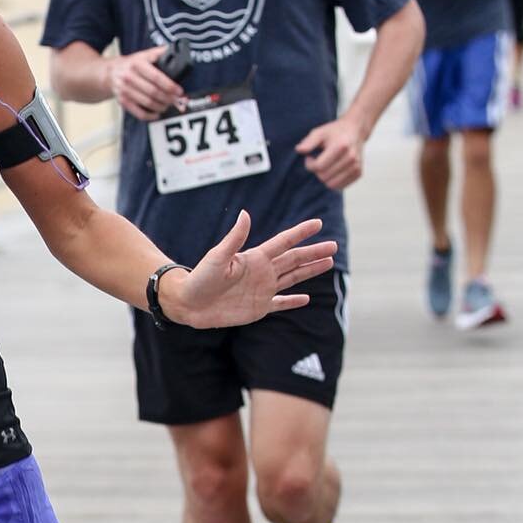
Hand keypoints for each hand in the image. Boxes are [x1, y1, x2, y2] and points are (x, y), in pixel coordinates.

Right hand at [108, 46, 185, 121]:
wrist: (110, 73)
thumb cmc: (131, 64)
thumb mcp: (143, 54)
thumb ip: (158, 53)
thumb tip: (175, 50)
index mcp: (137, 64)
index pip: (156, 77)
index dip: (170, 86)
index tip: (179, 91)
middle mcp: (129, 77)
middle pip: (153, 92)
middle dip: (168, 98)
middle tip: (176, 100)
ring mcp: (124, 90)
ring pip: (147, 103)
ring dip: (161, 106)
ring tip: (168, 105)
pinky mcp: (122, 101)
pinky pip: (138, 112)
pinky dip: (150, 115)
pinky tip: (157, 113)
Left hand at [165, 212, 337, 328]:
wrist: (188, 303)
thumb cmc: (200, 278)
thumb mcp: (217, 257)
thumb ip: (235, 238)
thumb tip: (245, 214)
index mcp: (254, 258)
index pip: (283, 242)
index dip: (300, 233)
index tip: (318, 223)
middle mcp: (262, 272)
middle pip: (294, 260)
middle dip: (314, 252)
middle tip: (333, 245)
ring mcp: (262, 290)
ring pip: (292, 278)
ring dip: (310, 271)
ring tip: (328, 262)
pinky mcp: (258, 308)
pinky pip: (281, 303)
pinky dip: (293, 301)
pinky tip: (306, 298)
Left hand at [296, 115, 365, 189]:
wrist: (355, 130)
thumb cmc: (334, 132)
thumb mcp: (319, 132)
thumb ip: (308, 142)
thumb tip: (299, 150)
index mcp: (341, 147)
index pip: (318, 167)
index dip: (309, 164)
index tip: (309, 157)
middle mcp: (351, 158)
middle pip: (324, 177)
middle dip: (317, 171)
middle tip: (318, 160)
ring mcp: (356, 166)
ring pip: (332, 185)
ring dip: (324, 177)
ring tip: (325, 165)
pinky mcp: (359, 173)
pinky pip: (340, 186)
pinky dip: (333, 181)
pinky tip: (333, 170)